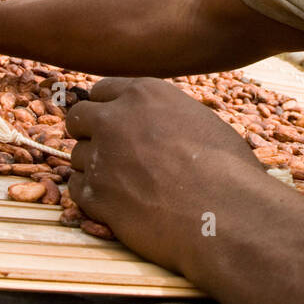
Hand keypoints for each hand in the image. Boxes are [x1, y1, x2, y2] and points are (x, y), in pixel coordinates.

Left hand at [64, 77, 266, 272]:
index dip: (108, 107)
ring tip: (124, 184)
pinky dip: (92, 196)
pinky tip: (118, 203)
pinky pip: (77, 189)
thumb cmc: (227, 169)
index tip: (115, 122)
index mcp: (144, 93)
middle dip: (89, 132)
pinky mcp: (97, 196)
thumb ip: (164, 114)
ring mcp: (102, 158)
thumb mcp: (199, 120)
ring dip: (94, 167)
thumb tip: (154, 121)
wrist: (226, 214)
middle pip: (78, 117)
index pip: (102, 89)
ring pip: (76, 156)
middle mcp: (116, 119)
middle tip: (109, 151)